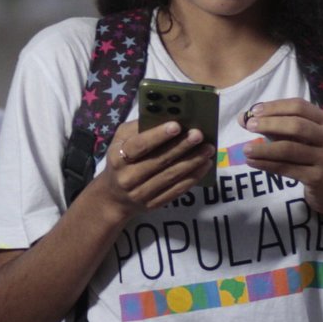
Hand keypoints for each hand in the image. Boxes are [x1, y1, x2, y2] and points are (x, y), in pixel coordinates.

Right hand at [96, 119, 214, 215]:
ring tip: (208, 149)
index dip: (158, 135)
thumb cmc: (122, 159)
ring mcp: (140, 194)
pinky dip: (193, 177)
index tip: (177, 125)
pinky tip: (205, 165)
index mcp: (118, 157)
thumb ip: (139, 128)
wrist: (114, 197)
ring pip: (170, 177)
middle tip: (199, 135)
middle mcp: (127, 177)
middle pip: (159, 161)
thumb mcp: (121, 140)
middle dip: (181, 147)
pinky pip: (176, 191)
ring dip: (192, 162)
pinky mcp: (153, 204)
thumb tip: (167, 116)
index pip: (139, 145)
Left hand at [239, 98, 322, 219]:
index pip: (300, 106)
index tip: (254, 111)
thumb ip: (278, 128)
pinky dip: (266, 164)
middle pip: (297, 125)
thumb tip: (244, 117)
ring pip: (289, 149)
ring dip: (264, 148)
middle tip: (248, 126)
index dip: (275, 107)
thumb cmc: (315, 160)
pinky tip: (252, 162)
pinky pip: (287, 168)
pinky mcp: (318, 178)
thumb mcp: (303, 140)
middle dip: (269, 124)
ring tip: (245, 149)